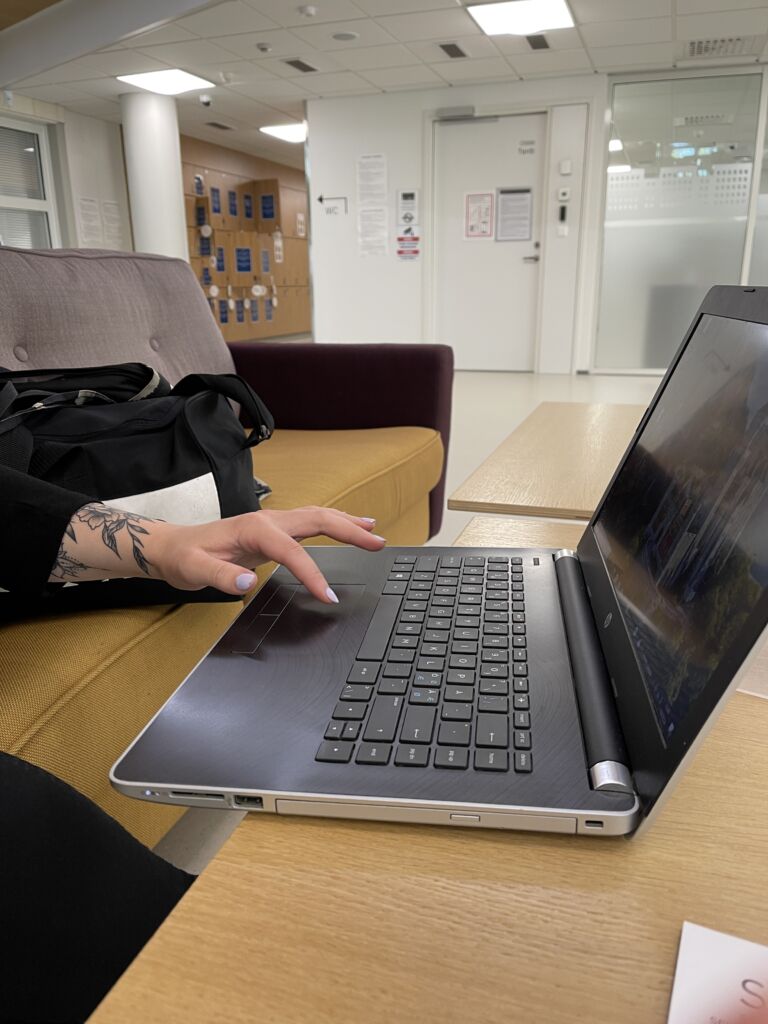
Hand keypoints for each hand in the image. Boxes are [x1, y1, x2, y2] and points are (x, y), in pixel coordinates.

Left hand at [148, 506, 384, 600]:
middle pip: (318, 520)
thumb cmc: (184, 558)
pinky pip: (311, 522)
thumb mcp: (195, 571)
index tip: (330, 596)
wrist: (171, 546)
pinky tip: (348, 524)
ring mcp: (272, 522)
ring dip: (347, 522)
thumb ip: (222, 576)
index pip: (293, 552)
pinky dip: (334, 522)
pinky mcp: (273, 529)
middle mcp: (268, 520)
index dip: (314, 574)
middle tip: (379, 543)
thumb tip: (249, 582)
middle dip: (350, 531)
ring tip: (374, 530)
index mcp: (254, 529)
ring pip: (318, 516)